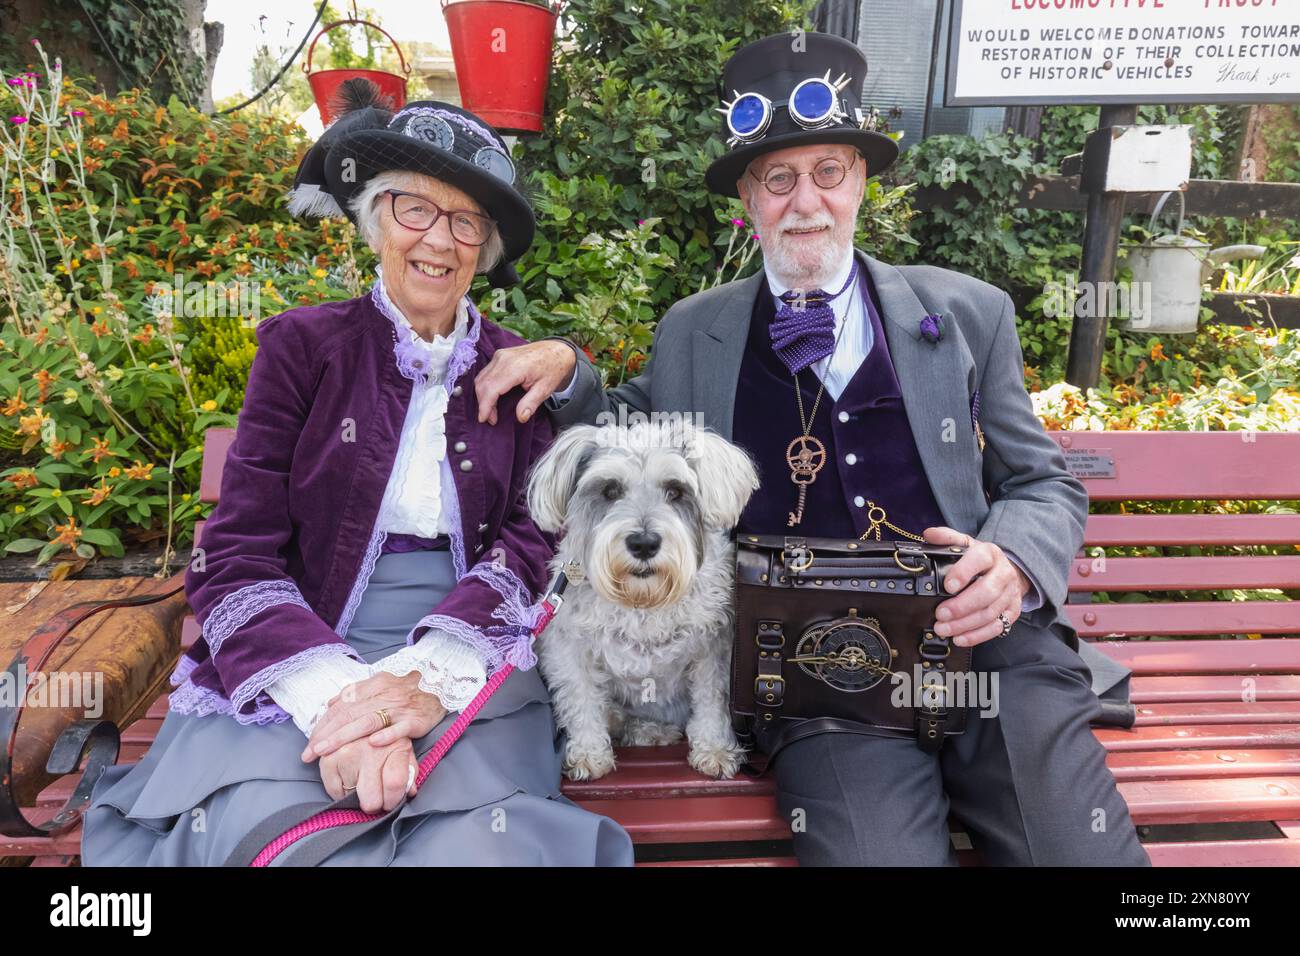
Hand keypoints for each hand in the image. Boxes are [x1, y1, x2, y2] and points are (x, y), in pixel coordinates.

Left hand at [301, 671, 447, 761]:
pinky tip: (372, 744)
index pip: (342, 706)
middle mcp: (384, 694)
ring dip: (344, 737)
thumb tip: (330, 704)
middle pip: (349, 714)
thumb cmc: (407, 689)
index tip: (310, 743)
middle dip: (326, 735)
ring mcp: (400, 707)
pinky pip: (399, 728)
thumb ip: (356, 693)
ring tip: (326, 752)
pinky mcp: (416, 719)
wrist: (442, 684)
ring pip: (368, 721)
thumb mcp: (380, 684)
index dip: (323, 724)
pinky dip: (386, 735)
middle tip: (310, 753)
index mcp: (373, 685)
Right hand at [318, 734, 417, 812]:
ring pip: (351, 797)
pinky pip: (332, 790)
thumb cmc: (387, 731)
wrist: (371, 706)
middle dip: (374, 804)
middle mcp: (370, 751)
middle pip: (372, 799)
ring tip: (360, 781)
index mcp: (395, 746)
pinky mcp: (328, 758)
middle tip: (374, 797)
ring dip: (355, 794)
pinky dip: (338, 790)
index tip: (390, 802)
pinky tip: (346, 782)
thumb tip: (410, 791)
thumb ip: (410, 769)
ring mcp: (347, 754)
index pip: (395, 784)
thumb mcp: (405, 745)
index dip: (393, 800)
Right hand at [474, 339, 576, 425]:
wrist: (556, 350)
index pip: (491, 389)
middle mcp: (503, 359)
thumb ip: (531, 403)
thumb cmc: (552, 367)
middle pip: (483, 384)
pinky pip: (486, 372)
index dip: (485, 406)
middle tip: (490, 418)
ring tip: (491, 410)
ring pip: (481, 378)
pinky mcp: (500, 355)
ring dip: (482, 395)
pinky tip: (493, 397)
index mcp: (515, 367)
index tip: (484, 419)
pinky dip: (485, 386)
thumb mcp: (545, 389)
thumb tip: (520, 417)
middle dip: (483, 403)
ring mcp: (500, 355)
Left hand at [922, 526, 1030, 647]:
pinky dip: (977, 635)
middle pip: (987, 592)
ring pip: (990, 613)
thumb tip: (929, 534)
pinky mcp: (1013, 611)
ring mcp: (1010, 594)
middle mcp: (1004, 574)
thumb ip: (947, 538)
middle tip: (940, 614)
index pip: (979, 560)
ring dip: (965, 624)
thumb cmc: (980, 560)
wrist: (1008, 570)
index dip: (964, 572)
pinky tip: (960, 638)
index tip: (947, 585)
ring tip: (943, 629)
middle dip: (962, 606)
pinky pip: (997, 627)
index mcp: (990, 554)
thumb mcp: (965, 544)